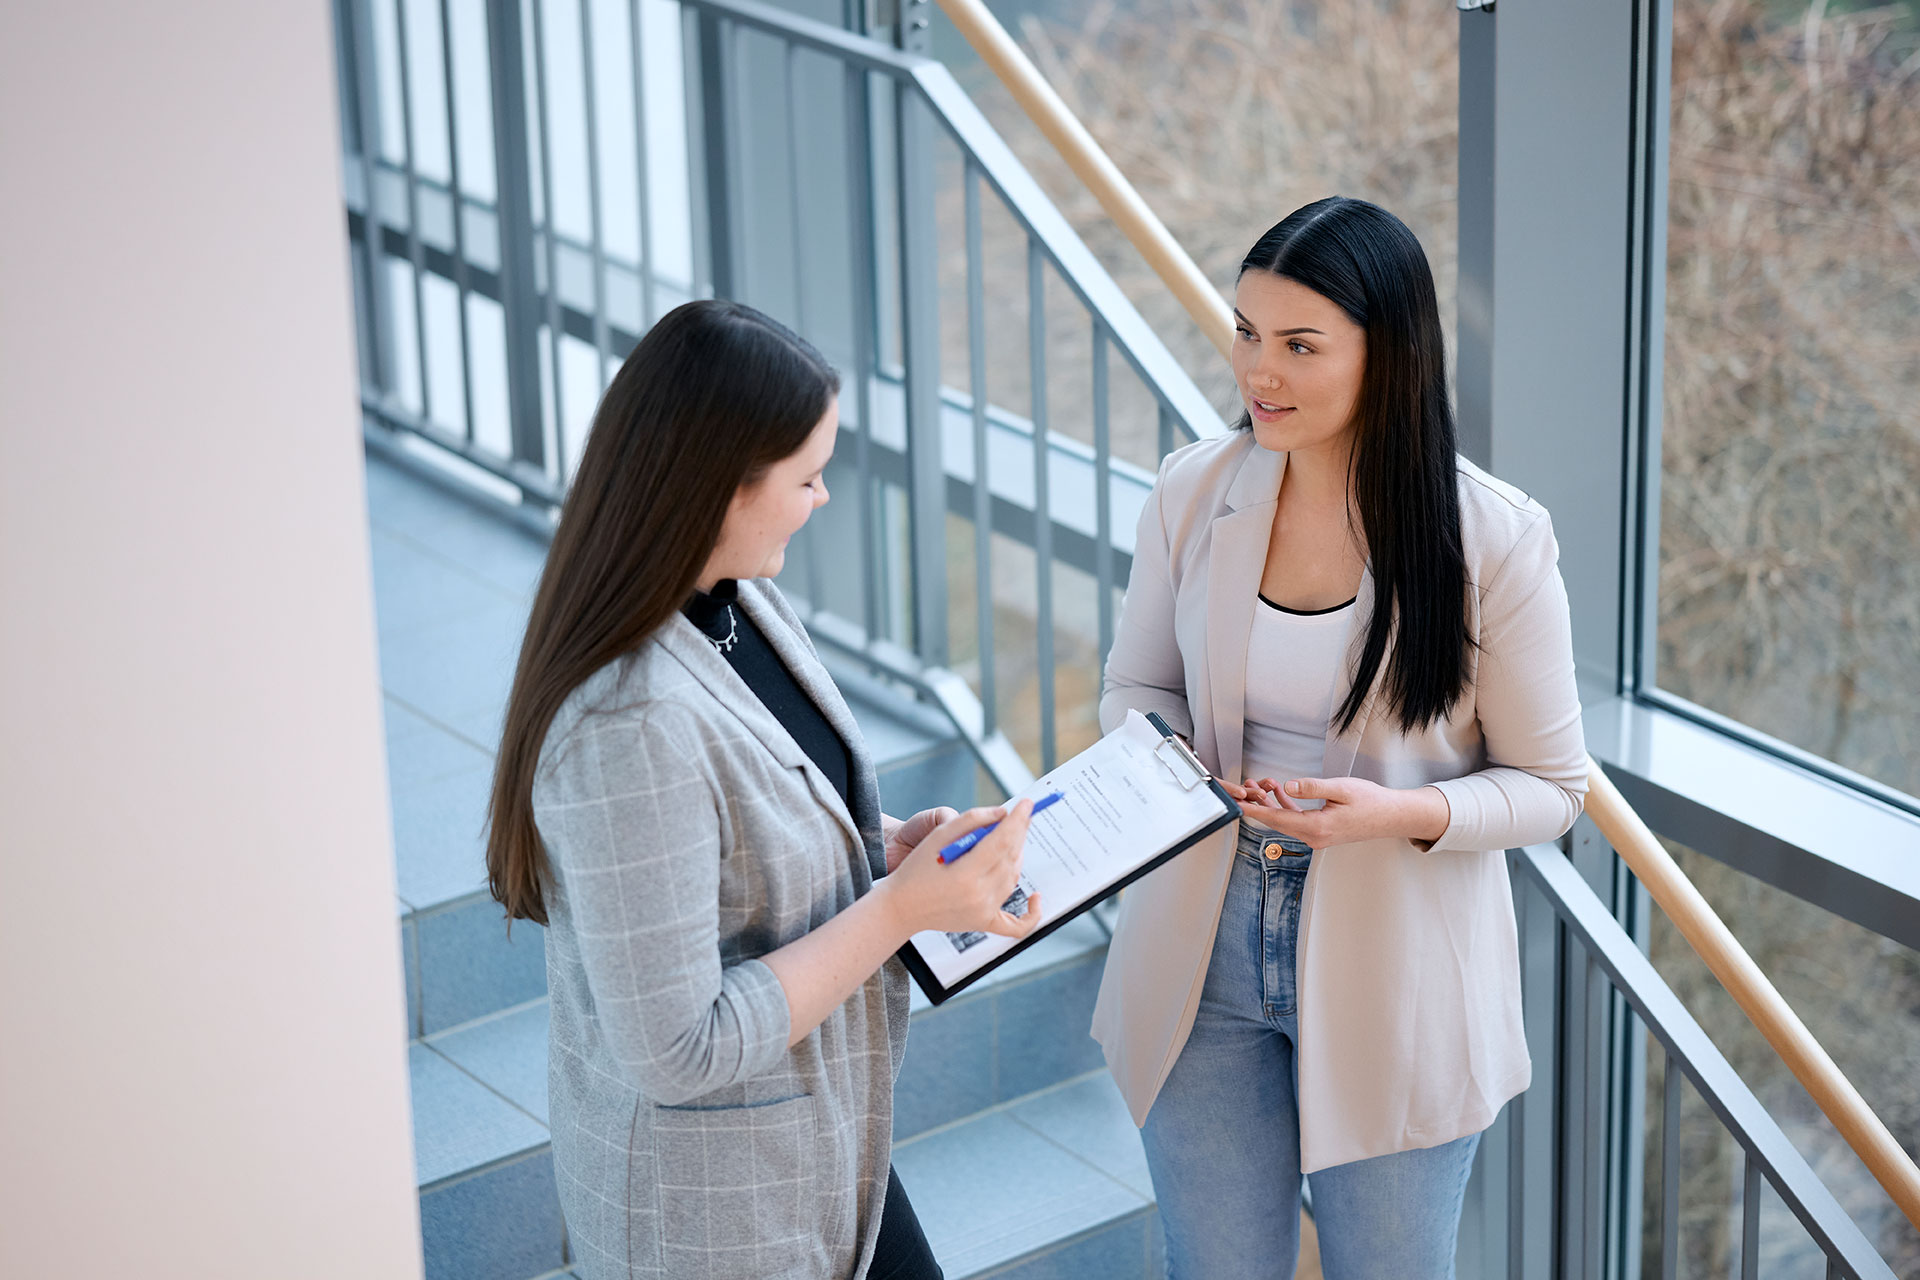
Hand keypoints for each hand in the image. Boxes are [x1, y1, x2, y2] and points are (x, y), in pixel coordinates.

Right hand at [878, 802, 1044, 940]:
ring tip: (1012, 839)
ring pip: (1013, 878)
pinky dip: (1031, 913)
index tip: (1027, 804)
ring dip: (1017, 856)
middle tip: (1021, 817)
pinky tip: (1036, 898)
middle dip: (1019, 833)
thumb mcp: (936, 835)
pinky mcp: (983, 924)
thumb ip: (970, 820)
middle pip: (1011, 858)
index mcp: (965, 874)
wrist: (901, 908)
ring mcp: (983, 913)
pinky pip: (1016, 925)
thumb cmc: (915, 870)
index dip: (1018, 820)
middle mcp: (978, 896)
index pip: (1002, 841)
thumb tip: (1002, 814)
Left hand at [1233, 776, 1450, 848]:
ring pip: (1285, 821)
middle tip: (1246, 786)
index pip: (1276, 819)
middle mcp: (1314, 837)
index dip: (1254, 811)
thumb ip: (1312, 787)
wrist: (1391, 817)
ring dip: (1271, 804)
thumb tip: (1287, 787)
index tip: (1237, 806)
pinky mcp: (1321, 832)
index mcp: (1317, 827)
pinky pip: (1296, 821)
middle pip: (1277, 822)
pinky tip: (1280, 792)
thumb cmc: (1370, 802)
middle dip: (1259, 804)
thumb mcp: (1341, 788)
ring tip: (1260, 785)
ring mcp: (1317, 837)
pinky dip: (1286, 807)